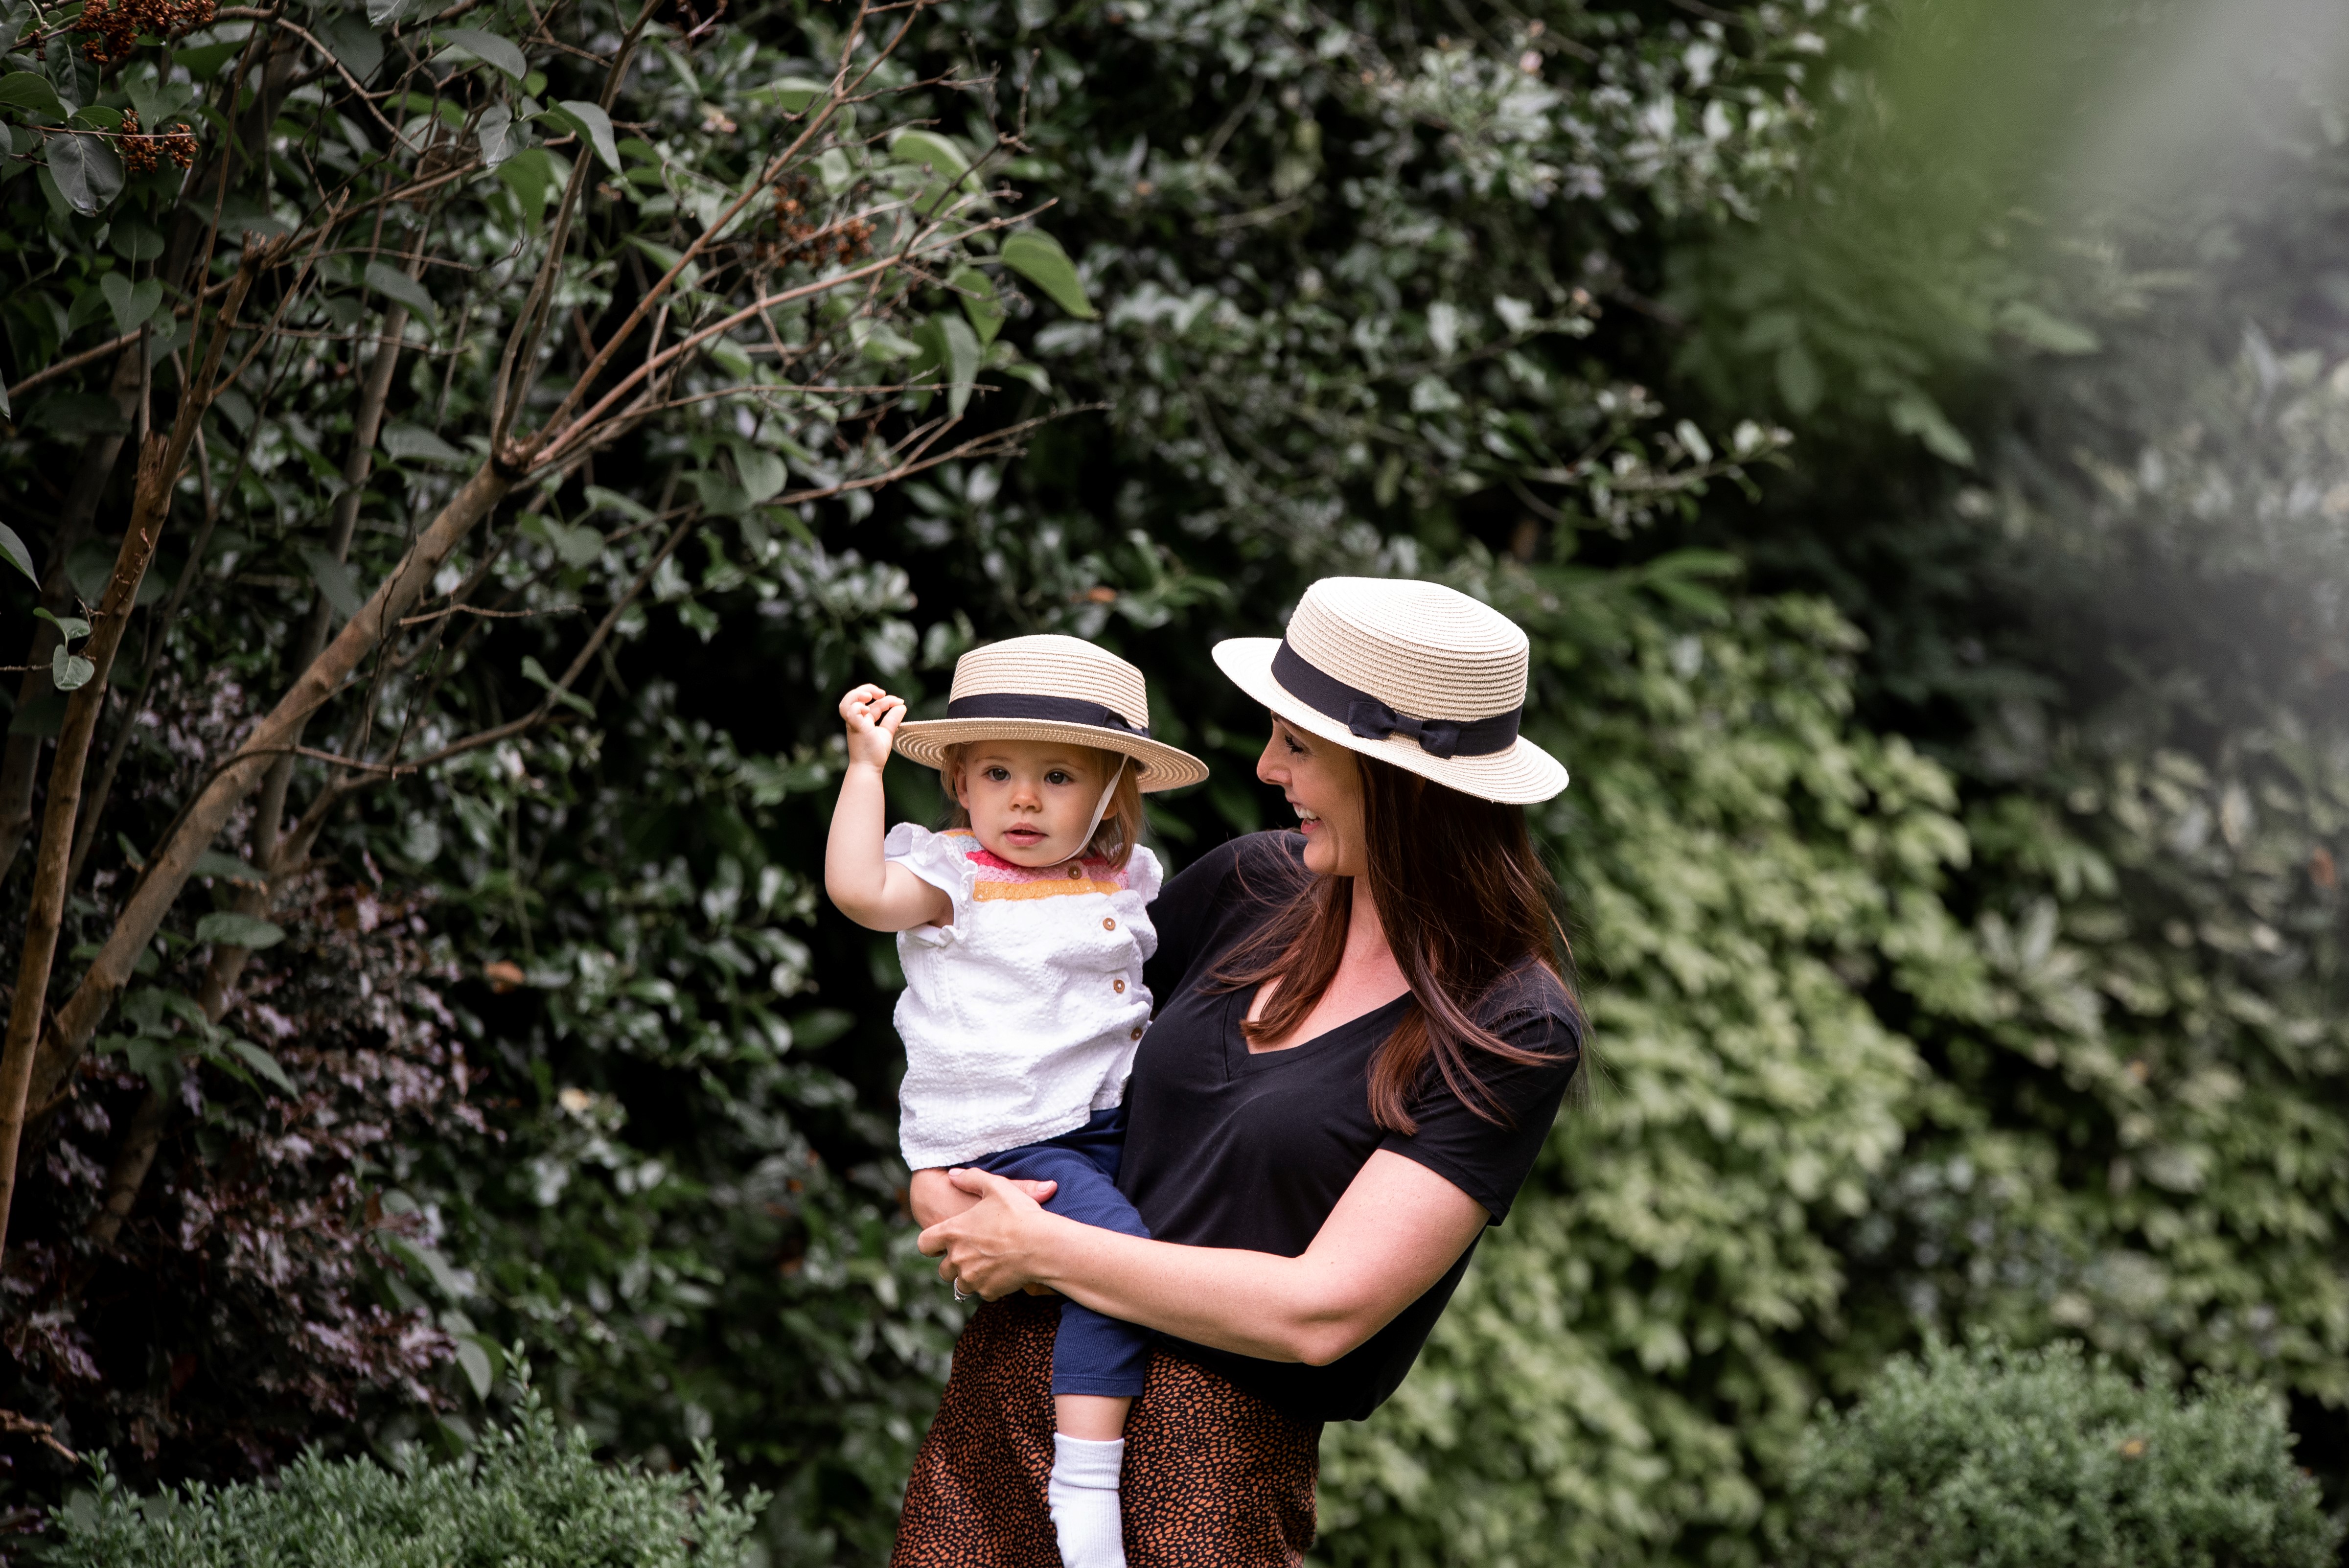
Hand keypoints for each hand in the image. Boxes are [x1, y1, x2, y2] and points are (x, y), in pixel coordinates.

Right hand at [839, 683, 905, 770]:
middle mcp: (856, 719)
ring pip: (846, 702)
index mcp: (863, 720)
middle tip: (881, 693)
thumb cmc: (875, 753)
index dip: (887, 700)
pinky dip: (857, 707)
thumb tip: (902, 705)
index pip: (873, 704)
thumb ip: (893, 719)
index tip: (899, 702)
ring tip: (869, 696)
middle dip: (866, 689)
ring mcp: (853, 723)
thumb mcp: (887, 732)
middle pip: (853, 697)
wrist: (869, 768)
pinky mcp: (855, 728)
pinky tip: (867, 710)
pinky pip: (850, 713)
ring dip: (857, 695)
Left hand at [917, 1168, 1057, 1300]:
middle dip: (954, 1263)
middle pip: (943, 1269)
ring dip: (970, 1276)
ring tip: (988, 1263)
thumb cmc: (1019, 1214)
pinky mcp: (988, 1291)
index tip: (941, 1243)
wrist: (1043, 1245)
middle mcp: (957, 1258)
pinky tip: (1003, 1271)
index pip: (924, 1243)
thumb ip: (971, 1178)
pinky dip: (989, 1284)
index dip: (931, 1243)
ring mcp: (971, 1277)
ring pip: (961, 1284)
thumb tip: (953, 1175)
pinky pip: (983, 1291)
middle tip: (972, 1253)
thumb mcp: (996, 1186)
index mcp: (952, 1233)